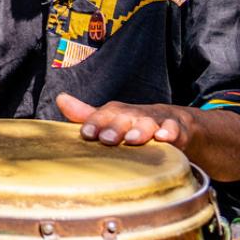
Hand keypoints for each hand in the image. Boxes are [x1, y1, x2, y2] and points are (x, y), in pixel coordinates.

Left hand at [56, 93, 193, 149]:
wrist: (174, 121)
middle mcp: (135, 115)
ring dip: (140, 130)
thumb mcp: (111, 120)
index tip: (86, 133)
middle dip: (115, 128)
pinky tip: (164, 138)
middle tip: (107, 139)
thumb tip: (60, 99)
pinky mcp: (178, 130)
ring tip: (132, 140)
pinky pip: (176, 130)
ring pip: (149, 124)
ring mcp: (157, 121)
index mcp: (117, 113)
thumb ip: (86, 114)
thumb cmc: (133, 124)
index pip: (103, 114)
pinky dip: (171, 133)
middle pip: (125, 118)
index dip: (94, 122)